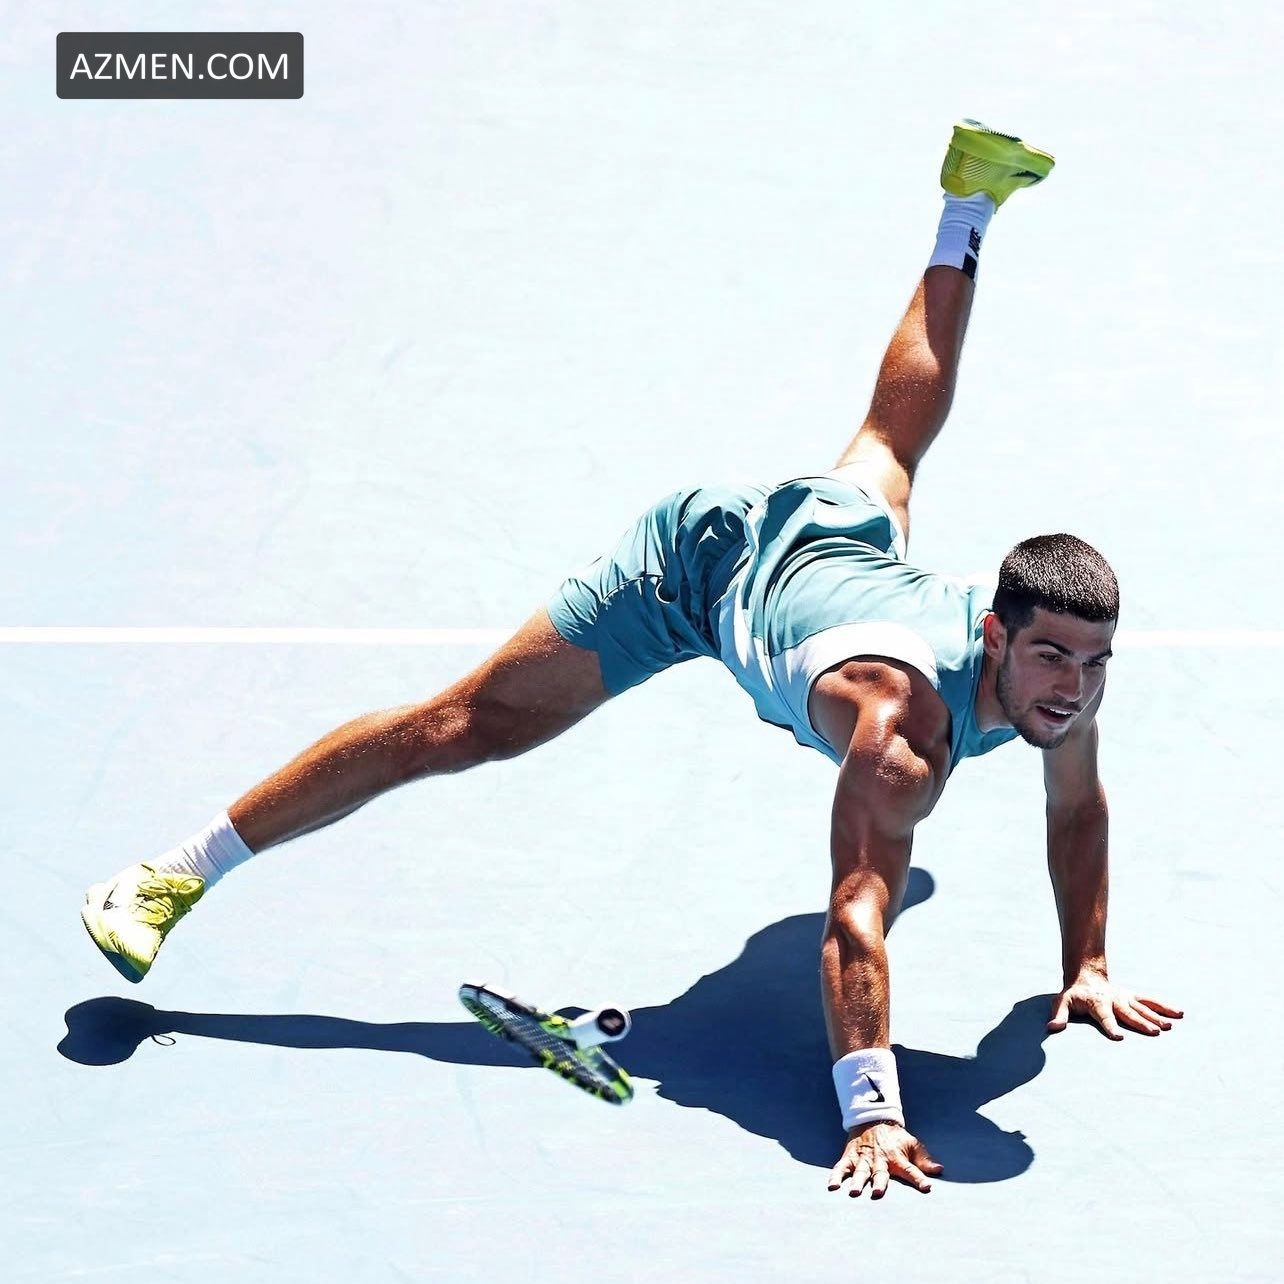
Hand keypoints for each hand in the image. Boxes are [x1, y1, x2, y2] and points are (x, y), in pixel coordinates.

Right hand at [827, 1121, 941, 1197]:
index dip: (919, 1178)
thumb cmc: (895, 1138)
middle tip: (878, 1193)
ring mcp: (864, 1158)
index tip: (927, 1187)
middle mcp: (880, 1159)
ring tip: (855, 1192)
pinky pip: (841, 1167)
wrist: (872, 1118)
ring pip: (861, 1171)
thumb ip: (924, 1159)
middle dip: (879, 1182)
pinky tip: (832, 1186)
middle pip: (880, 1173)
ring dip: (858, 1181)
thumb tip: (940, 1170)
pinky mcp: (850, 1157)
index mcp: (897, 1158)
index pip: (911, 1169)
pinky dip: (836, 1176)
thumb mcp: (912, 1144)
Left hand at [1048, 973, 1183, 1039]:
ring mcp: (1125, 998)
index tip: (1118, 1037)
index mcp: (1096, 1003)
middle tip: (1155, 1033)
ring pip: (1143, 1007)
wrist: (1086, 976)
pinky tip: (1179, 1014)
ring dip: (1156, 1017)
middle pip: (1128, 1013)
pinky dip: (1164, 1007)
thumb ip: (1058, 1015)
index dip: (1110, 1026)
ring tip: (1169, 1027)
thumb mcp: (1061, 1002)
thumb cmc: (1073, 995)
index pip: (1104, 1016)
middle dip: (1141, 1023)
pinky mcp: (1133, 997)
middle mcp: (1114, 1000)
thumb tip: (1051, 1028)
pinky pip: (1151, 1001)